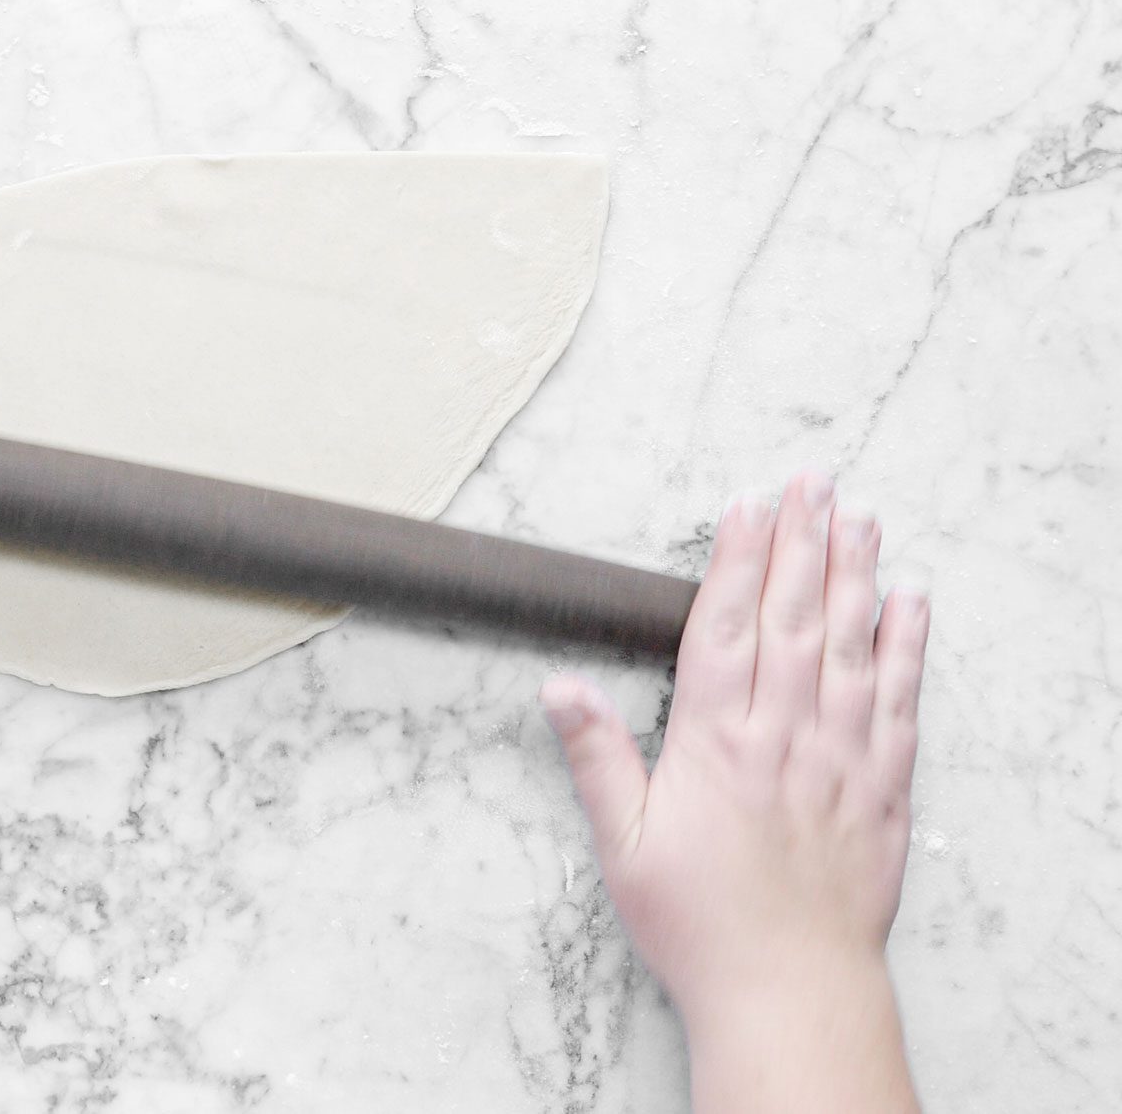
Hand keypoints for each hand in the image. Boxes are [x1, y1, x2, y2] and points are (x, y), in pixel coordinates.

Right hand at [540, 472, 928, 1107]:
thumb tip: (560, 688)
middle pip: (794, 619)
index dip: (734, 562)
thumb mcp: (625, 846)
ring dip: (854, 575)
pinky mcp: (883, 788)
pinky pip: (901, 702)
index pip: (724, 629)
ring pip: (851, 646)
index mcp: (716, 743)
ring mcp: (841, 758)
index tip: (746, 508)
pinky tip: (908, 602)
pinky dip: (907, 646)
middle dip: (800, 543)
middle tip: (811, 481)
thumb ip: (597, 759)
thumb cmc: (699, 923)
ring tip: (857, 516)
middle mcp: (784, 736)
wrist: (788, 988)